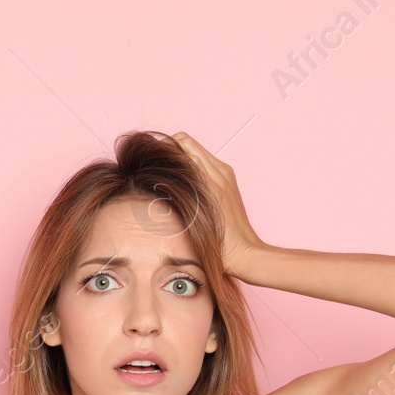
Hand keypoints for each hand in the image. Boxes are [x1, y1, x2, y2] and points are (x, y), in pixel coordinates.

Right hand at [169, 131, 267, 280]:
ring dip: (180, 159)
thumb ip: (186, 182)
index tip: (152, 157)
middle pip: (188, 144)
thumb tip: (168, 165)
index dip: (165, 145)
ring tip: (165, 175)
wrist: (243, 253)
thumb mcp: (197, 209)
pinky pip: (204, 167)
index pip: (184, 141)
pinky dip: (190, 169)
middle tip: (154, 164)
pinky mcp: (227, 185)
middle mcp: (221, 170)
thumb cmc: (222, 240)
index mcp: (213, 173)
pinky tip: (181, 186)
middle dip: (170, 150)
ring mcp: (225, 177)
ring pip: (195, 154)